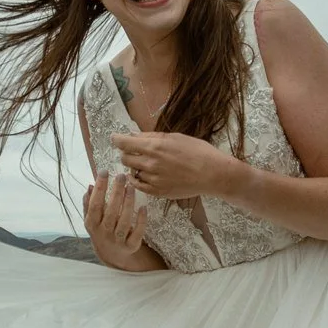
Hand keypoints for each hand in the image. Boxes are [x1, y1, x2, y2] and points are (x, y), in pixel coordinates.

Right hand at [83, 174, 149, 270]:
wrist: (112, 255)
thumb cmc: (101, 231)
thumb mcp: (91, 219)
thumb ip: (88, 204)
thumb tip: (90, 186)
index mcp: (92, 224)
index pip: (95, 205)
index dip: (99, 189)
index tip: (103, 172)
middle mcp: (104, 232)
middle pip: (110, 212)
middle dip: (116, 193)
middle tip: (121, 176)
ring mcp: (118, 240)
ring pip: (124, 221)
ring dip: (128, 203)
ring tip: (131, 187)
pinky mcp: (131, 246)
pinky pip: (137, 232)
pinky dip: (141, 220)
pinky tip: (143, 207)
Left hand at [109, 131, 238, 200]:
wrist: (213, 174)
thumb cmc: (198, 152)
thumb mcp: (175, 137)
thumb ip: (152, 137)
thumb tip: (134, 135)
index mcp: (154, 147)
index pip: (124, 143)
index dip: (116, 139)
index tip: (114, 138)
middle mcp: (150, 164)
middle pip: (125, 158)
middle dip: (127, 153)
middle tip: (134, 151)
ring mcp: (153, 180)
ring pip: (132, 172)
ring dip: (134, 166)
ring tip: (146, 163)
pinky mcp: (157, 192)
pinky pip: (138, 186)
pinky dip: (137, 179)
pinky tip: (142, 175)